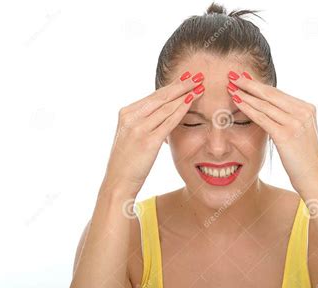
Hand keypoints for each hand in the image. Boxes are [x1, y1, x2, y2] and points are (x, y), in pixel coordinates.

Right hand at [102, 71, 204, 196]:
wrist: (118, 182)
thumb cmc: (127, 162)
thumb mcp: (131, 136)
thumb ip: (144, 122)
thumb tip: (163, 112)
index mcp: (126, 113)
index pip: (154, 96)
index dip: (172, 86)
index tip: (187, 78)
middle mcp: (130, 117)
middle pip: (161, 97)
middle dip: (181, 85)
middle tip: (197, 76)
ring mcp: (138, 128)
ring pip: (166, 106)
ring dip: (185, 94)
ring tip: (200, 85)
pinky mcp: (147, 141)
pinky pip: (168, 121)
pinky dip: (181, 109)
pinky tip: (192, 101)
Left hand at [226, 70, 317, 192]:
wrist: (313, 177)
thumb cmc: (302, 158)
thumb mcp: (299, 132)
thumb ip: (288, 118)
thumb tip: (269, 107)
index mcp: (307, 108)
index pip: (277, 93)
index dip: (258, 85)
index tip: (243, 78)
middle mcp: (303, 111)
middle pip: (270, 93)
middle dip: (249, 83)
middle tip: (232, 75)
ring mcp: (296, 122)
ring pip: (264, 104)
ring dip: (245, 94)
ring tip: (230, 86)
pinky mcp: (286, 134)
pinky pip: (262, 118)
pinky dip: (247, 108)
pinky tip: (236, 101)